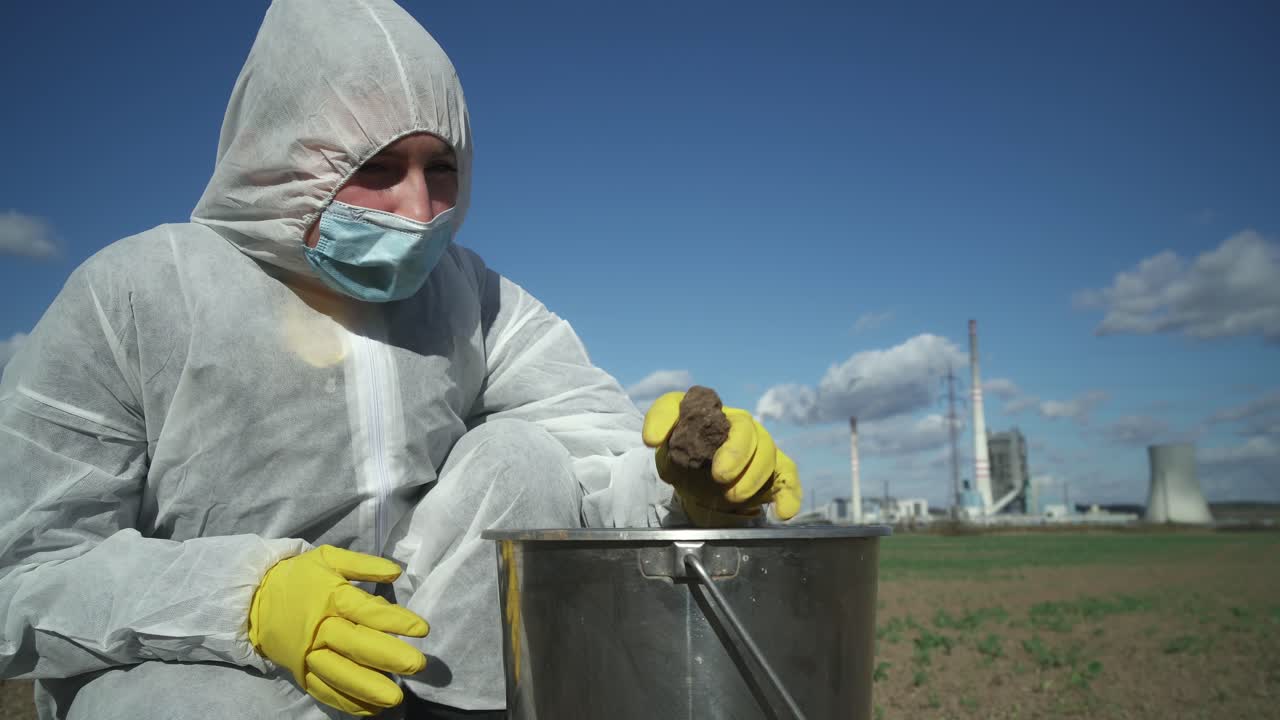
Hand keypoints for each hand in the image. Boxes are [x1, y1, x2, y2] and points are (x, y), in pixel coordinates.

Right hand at [248, 545, 428, 715]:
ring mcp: (308, 653)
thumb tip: (396, 572)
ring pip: (339, 673)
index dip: (396, 620)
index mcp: (330, 597)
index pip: (367, 610)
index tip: (423, 630)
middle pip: (356, 644)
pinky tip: (370, 710)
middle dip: (388, 656)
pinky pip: (323, 690)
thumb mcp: (329, 558)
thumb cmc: (300, 576)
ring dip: (368, 687)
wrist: (254, 599)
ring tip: (395, 697)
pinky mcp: (299, 672)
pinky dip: (345, 702)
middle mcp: (320, 628)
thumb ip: (364, 564)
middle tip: (418, 665)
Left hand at [642, 391, 801, 525]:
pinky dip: (788, 495)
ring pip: (768, 453)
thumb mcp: (667, 452)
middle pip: (746, 428)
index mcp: (711, 412)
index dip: (672, 417)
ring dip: (753, 476)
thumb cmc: (687, 463)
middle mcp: (739, 424)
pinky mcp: (776, 471)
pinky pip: (788, 478)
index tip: (651, 441)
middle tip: (720, 476)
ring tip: (733, 497)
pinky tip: (781, 513)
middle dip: (736, 453)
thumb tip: (653, 438)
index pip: (695, 400)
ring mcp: (761, 447)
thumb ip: (662, 436)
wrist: (704, 489)